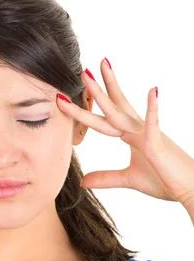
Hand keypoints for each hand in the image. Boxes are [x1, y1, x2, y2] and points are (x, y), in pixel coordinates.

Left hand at [56, 59, 193, 207]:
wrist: (188, 190)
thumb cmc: (164, 181)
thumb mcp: (128, 179)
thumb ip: (106, 178)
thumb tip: (83, 181)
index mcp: (131, 135)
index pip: (109, 114)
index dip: (93, 102)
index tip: (77, 89)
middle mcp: (138, 130)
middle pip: (113, 106)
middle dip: (96, 90)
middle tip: (83, 70)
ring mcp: (148, 134)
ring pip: (120, 112)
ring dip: (106, 93)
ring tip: (96, 71)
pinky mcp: (158, 144)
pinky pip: (154, 125)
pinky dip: (153, 109)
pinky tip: (153, 91)